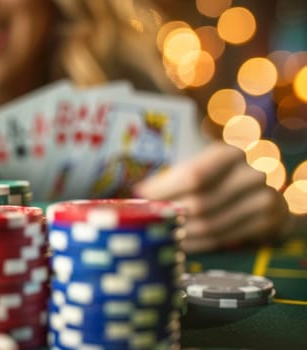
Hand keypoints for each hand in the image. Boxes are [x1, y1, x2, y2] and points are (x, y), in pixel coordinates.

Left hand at [134, 142, 289, 252]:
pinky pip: (223, 239)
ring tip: (157, 233)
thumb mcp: (199, 166)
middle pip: (200, 204)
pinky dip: (196, 244)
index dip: (164, 190)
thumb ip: (172, 176)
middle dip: (168, 215)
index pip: (193, 175)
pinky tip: (178, 243)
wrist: (262, 193)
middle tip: (144, 220)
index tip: (139, 197)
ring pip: (211, 225)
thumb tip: (134, 191)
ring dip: (179, 233)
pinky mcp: (267, 223)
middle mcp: (250, 174)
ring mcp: (263, 199)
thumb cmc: (217, 177)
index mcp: (229, 153)